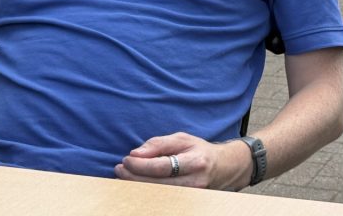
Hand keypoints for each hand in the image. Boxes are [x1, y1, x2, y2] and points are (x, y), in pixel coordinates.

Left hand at [114, 131, 251, 189]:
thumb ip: (159, 144)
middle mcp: (195, 182)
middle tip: (119, 169)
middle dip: (134, 177)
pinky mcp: (185, 203)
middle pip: (157, 185)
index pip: (163, 166)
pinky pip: (160, 200)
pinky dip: (144, 193)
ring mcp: (191, 196)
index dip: (141, 165)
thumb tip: (135, 153)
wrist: (223, 168)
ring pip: (156, 195)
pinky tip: (135, 185)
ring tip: (124, 176)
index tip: (126, 159)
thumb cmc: (199, 150)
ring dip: (136, 187)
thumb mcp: (182, 139)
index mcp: (196, 162)